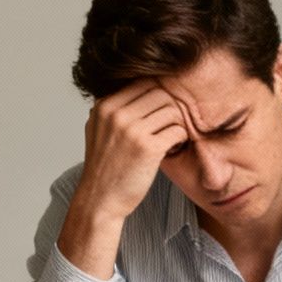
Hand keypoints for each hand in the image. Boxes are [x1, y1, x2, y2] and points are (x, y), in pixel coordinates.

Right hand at [56, 81, 187, 279]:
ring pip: (172, 110)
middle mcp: (116, 114)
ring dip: (177, 124)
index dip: (160, 94)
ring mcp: (132, 130)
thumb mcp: (100, 129)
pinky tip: (173, 147)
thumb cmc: (106, 165)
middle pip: (161, 93)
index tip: (165, 109)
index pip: (144, 82)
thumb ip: (117, 108)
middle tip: (173, 124)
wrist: (100, 199)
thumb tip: (146, 85)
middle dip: (172, 108)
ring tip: (172, 137)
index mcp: (104, 106)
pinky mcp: (148, 148)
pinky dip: (181, 138)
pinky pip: (178, 131)